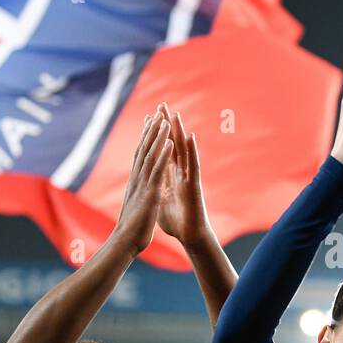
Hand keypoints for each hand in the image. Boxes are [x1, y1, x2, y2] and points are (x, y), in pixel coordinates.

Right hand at [112, 106, 174, 254]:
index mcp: (135, 182)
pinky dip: (164, 156)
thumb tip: (135, 191)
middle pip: (144, 150)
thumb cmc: (130, 229)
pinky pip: (158, 172)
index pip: (140, 155)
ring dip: (158, 137)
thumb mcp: (135, 206)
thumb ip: (136, 195)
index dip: (145, 138)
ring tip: (163, 119)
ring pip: (150, 156)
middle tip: (156, 111)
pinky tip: (170, 143)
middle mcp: (137, 179)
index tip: (149, 122)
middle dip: (150, 130)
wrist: (124, 243)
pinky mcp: (150, 194)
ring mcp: (143, 185)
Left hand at [157, 105, 211, 246]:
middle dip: (167, 126)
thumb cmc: (177, 222)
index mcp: (171, 176)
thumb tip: (147, 182)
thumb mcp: (161, 200)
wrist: (190, 237)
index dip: (156, 134)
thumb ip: (157, 187)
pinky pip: (193, 164)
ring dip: (179, 132)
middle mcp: (181, 172)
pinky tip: (189, 136)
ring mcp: (189, 177)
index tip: (149, 117)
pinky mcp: (194, 184)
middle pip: (173, 144)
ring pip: (183, 151)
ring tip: (175, 114)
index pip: (163, 150)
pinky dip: (191, 150)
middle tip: (162, 105)